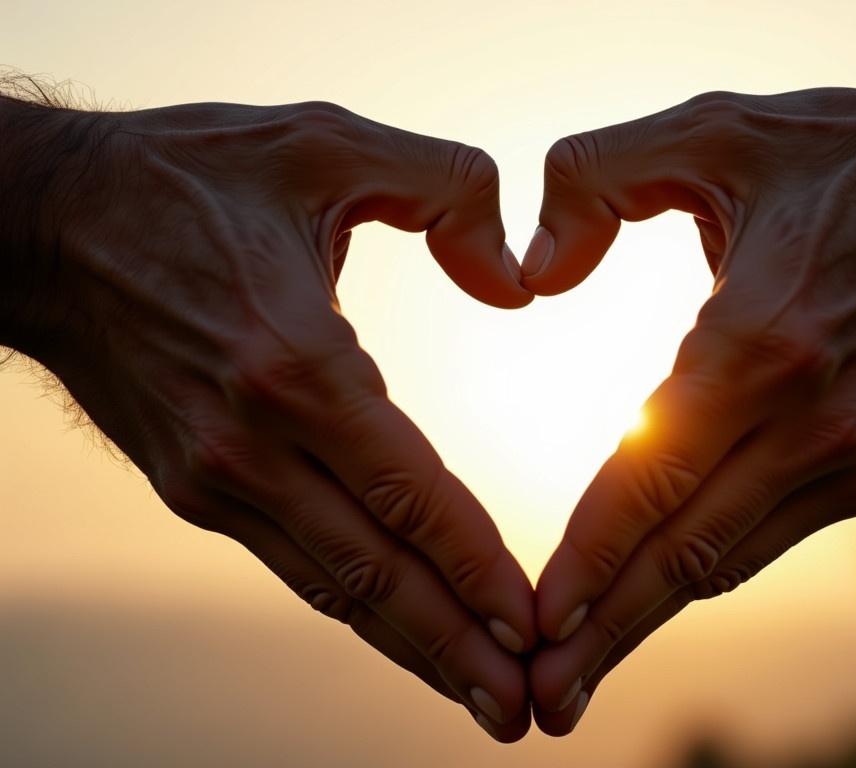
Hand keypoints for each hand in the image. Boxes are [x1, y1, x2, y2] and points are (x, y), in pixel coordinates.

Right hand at [12, 100, 536, 740]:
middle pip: (373, 573)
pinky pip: (293, 559)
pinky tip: (402, 627)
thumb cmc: (187, 178)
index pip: (408, 494)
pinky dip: (355, 603)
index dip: (476, 568)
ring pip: (332, 586)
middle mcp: (249, 442)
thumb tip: (517, 284)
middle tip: (521, 712)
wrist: (47, 223)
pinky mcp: (194, 485)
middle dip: (454, 649)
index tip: (533, 627)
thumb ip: (446, 189)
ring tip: (479, 698)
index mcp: (292, 361)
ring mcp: (214, 476)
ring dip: (410, 646)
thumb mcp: (325, 141)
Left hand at [523, 79, 855, 732]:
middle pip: (687, 554)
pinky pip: (765, 537)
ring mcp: (849, 455)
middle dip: (606, 632)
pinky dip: (703, 574)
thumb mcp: (715, 130)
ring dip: (650, 622)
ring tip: (580, 675)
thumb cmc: (846, 158)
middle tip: (540, 703)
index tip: (533, 623)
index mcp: (763, 342)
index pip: (652, 480)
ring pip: (727, 562)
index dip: (588, 560)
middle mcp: (811, 420)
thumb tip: (530, 272)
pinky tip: (653, 597)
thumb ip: (597, 176)